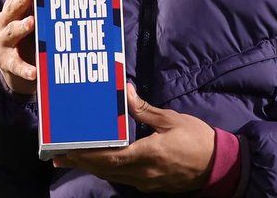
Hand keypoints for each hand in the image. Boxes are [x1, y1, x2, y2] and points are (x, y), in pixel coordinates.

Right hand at [0, 0, 36, 94]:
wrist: (17, 67)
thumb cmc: (35, 33)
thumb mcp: (41, 14)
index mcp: (17, 3)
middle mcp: (6, 19)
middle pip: (13, 6)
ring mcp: (3, 40)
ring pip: (11, 32)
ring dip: (22, 27)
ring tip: (32, 23)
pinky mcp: (6, 61)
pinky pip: (16, 65)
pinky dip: (26, 68)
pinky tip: (35, 72)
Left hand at [53, 84, 215, 192]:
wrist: (218, 165)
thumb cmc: (196, 138)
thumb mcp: (171, 119)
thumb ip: (145, 109)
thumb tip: (126, 92)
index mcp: (147, 155)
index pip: (109, 158)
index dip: (85, 155)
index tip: (66, 151)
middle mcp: (142, 174)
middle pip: (105, 170)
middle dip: (81, 162)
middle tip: (59, 157)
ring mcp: (146, 182)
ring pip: (113, 176)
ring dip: (93, 167)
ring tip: (75, 158)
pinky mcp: (152, 185)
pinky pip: (124, 178)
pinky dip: (109, 169)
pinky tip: (103, 161)